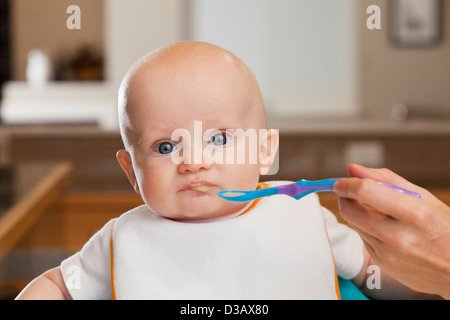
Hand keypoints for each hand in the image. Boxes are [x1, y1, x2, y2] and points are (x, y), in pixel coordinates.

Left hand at [334, 164, 449, 298]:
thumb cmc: (445, 229)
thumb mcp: (423, 197)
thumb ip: (385, 179)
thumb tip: (352, 168)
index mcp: (414, 214)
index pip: (365, 192)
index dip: (347, 184)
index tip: (341, 182)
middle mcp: (398, 236)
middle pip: (349, 210)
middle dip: (344, 197)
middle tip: (351, 191)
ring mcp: (387, 253)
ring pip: (352, 224)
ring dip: (355, 211)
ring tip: (376, 209)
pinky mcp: (381, 263)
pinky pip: (362, 237)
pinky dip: (365, 228)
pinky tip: (384, 228)